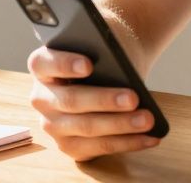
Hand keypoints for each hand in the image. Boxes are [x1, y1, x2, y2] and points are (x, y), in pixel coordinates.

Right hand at [27, 46, 161, 160]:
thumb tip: (121, 68)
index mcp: (42, 65)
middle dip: (104, 100)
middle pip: (70, 101)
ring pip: (86, 128)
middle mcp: (41, 97)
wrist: (113, 68)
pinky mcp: (70, 146)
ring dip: (120, 125)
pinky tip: (149, 137)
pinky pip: (99, 147)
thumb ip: (104, 50)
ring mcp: (53, 125)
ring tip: (147, 119)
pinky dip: (128, 142)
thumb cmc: (106, 53)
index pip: (44, 63)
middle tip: (133, 98)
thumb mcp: (103, 43)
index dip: (65, 64)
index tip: (89, 65)